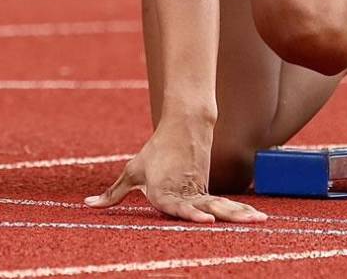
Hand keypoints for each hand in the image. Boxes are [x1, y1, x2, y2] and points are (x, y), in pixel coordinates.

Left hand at [84, 116, 266, 223]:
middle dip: (226, 217)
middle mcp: (186, 193)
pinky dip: (241, 211)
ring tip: (259, 221)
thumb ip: (112, 193)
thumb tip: (87, 205)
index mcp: (165, 191)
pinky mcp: (209, 190)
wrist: (184, 125)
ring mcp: (200, 191)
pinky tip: (256, 218)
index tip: (206, 220)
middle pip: (208, 208)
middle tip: (245, 222)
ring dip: (240, 214)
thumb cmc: (155, 151)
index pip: (179, 207)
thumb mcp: (132, 171)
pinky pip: (225, 204)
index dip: (192, 215)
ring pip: (221, 205)